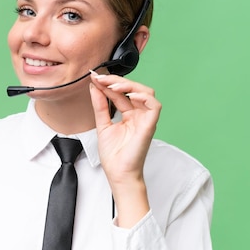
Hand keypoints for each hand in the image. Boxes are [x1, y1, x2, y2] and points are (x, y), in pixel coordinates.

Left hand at [89, 73, 160, 224]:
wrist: (118, 173)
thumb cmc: (114, 155)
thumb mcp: (102, 124)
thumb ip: (100, 105)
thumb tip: (94, 87)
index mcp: (129, 115)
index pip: (121, 93)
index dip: (109, 83)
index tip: (95, 77)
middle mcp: (138, 115)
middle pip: (134, 89)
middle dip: (117, 80)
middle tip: (101, 78)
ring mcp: (145, 119)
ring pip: (146, 92)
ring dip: (129, 85)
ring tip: (112, 85)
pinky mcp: (150, 125)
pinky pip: (154, 105)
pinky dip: (143, 97)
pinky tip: (129, 95)